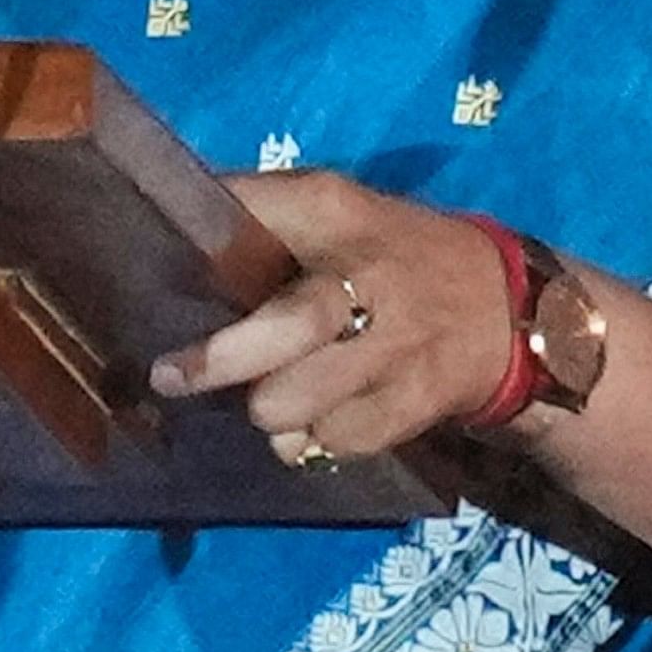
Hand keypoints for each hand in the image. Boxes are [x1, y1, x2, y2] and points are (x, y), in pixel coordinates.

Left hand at [149, 170, 519, 465]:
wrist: (509, 308)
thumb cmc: (394, 256)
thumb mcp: (342, 215)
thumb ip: (266, 219)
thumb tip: (162, 228)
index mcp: (337, 211)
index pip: (249, 210)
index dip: (197, 238)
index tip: (142, 262)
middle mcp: (365, 274)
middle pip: (284, 327)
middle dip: (219, 362)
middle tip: (169, 376)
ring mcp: (395, 343)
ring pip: (294, 401)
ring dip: (269, 411)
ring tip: (267, 401)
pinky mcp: (414, 400)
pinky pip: (333, 441)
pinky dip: (313, 441)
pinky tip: (316, 421)